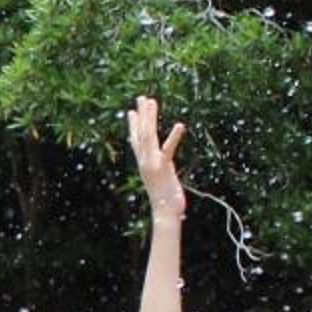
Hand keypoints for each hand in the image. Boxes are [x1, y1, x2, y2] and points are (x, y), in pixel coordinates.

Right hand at [127, 96, 187, 219]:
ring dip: (149, 118)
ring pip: (148, 136)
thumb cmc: (165, 202)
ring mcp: (152, 163)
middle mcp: (145, 161)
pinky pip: (168, 149)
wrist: (164, 213)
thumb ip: (160, 172)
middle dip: (142, 115)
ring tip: (152, 102)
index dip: (133, 126)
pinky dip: (174, 137)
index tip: (131, 112)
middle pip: (141, 134)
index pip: (136, 141)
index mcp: (144, 164)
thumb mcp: (160, 181)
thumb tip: (161, 169)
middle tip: (142, 98)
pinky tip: (180, 125)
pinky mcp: (163, 167)